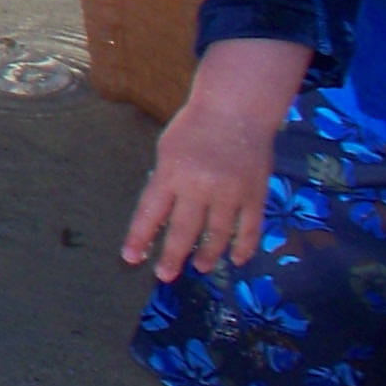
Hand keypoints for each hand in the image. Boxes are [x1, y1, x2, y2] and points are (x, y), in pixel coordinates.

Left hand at [124, 39, 310, 281]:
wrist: (236, 109)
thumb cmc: (194, 127)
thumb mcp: (168, 150)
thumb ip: (165, 182)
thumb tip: (162, 217)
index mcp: (172, 173)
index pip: (151, 212)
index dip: (140, 237)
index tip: (130, 258)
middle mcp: (200, 186)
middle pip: (184, 230)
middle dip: (172, 256)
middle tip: (165, 275)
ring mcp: (231, 193)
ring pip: (218, 235)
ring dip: (207, 255)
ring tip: (199, 267)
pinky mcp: (255, 194)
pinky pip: (249, 228)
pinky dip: (243, 247)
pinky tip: (236, 259)